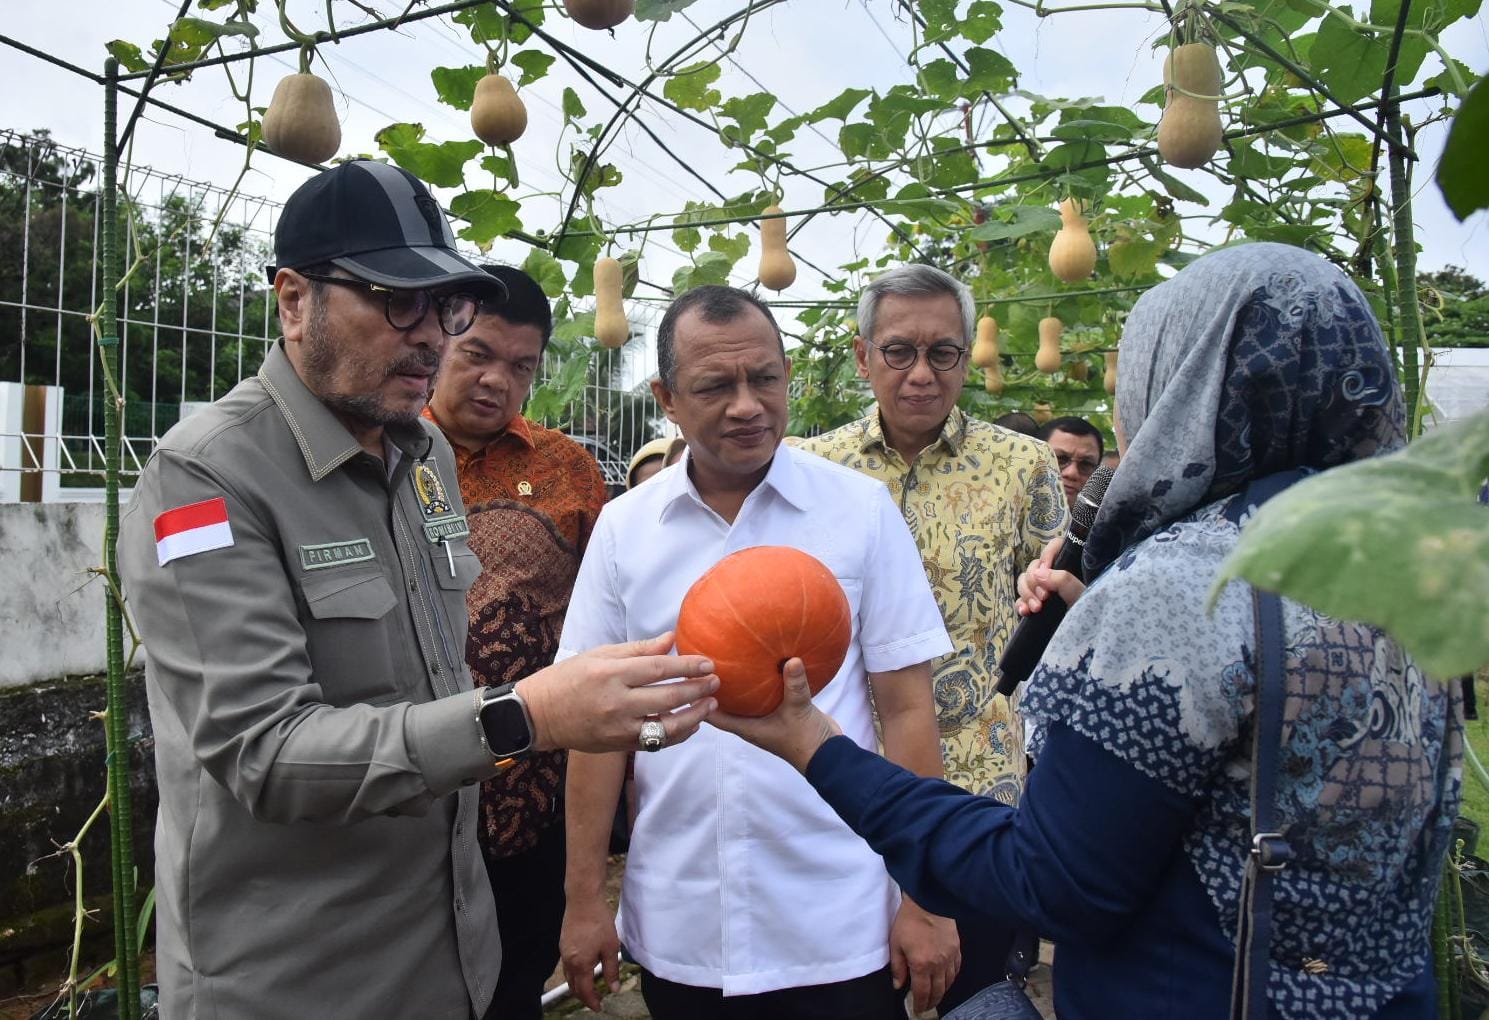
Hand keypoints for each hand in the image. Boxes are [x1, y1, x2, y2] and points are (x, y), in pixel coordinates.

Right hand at [517, 633, 718, 753]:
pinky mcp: (619, 745)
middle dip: (697, 690)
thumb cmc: (569, 678)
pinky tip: (691, 723)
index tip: (708, 663)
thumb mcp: (599, 655)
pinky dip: (678, 734)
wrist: (539, 715)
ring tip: (710, 704)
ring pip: (667, 726)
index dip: (687, 666)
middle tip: (716, 682)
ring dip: (694, 715)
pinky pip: (656, 742)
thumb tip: (670, 639)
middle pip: (668, 697)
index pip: (658, 669)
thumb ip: (637, 649)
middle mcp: (617, 702)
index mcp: (611, 673)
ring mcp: (619, 727)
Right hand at [559, 895, 620, 1011]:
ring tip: (590, 987)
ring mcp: (563, 952)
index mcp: (580, 964)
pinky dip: (574, 974)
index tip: (599, 1007)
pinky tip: (583, 969)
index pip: (584, 990)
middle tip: (595, 1000)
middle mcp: (568, 961)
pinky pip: (566, 966)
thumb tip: (614, 989)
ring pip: (568, 976)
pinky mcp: (563, 943)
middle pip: (573, 986)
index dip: (592, 1001)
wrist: (583, 900)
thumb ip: (611, 970)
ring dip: (578, 985)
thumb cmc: (599, 922)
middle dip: (584, 996)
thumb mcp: (610, 948)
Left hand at [706, 658, 841, 772]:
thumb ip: (794, 686)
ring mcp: (763, 716)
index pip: (713, 715)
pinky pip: (762, 694)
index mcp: (747, 727)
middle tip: (703, 661)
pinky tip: (759, 662)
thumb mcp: (799, 710)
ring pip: (742, 699)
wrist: (829, 754)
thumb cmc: (807, 740)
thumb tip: (792, 659)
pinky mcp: (777, 710)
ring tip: (725, 657)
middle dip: (712, 687)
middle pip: (723, 705)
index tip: (689, 678)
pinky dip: (757, 681)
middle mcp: (750, 721)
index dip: (698, 700)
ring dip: (734, 683)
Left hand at [890, 897, 961, 1013]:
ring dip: (943, 991)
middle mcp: (938, 965)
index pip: (922, 992)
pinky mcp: (957, 948)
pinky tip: (948, 978)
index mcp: (921, 965)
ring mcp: (950, 957)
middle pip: (938, 991)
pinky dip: (952, 977)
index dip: (920, 1004)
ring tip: (936, 995)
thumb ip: (898, 967)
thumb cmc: (910, 919)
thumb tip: (898, 984)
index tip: (918, 1009)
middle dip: (932, 1001)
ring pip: (949, 982)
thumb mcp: (896, 943)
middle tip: (926, 1006)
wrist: (929, 900)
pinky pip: (957, 968)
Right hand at [1016, 536, 1085, 616]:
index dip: (1047, 555)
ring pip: (1025, 582)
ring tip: (1036, 609)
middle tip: (1044, 598)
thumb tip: (1038, 573)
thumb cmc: (1092, 614)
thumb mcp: (1081, 595)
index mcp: (1072, 567)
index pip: (1055, 546)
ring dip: (1027, 594)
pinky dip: (1020, 605)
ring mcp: (1045, 592)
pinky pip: (1020, 600)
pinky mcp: (1036, 606)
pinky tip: (1025, 612)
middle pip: (1035, 566)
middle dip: (1034, 582)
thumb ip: (1063, 580)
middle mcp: (1057, 576)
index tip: (1046, 571)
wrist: (1088, 639)